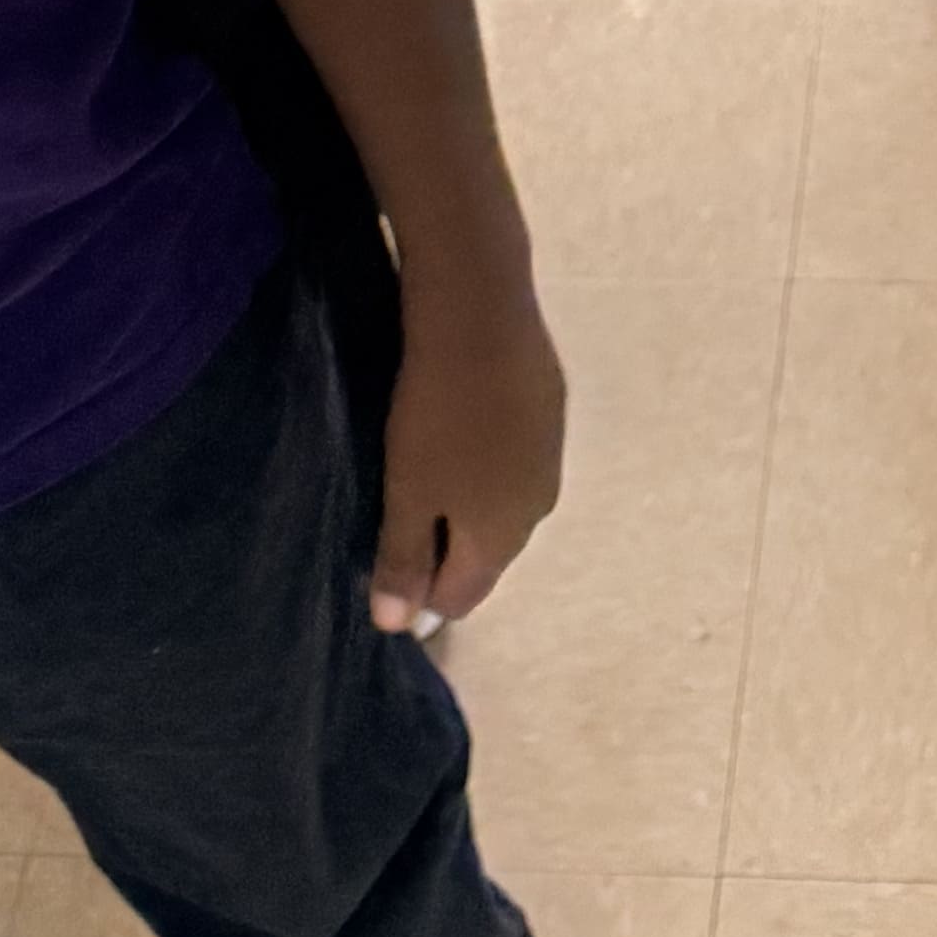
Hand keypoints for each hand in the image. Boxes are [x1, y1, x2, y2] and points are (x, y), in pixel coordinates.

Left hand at [367, 279, 569, 634]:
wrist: (483, 310)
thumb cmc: (437, 412)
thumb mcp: (406, 491)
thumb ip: (403, 560)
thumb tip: (398, 626)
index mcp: (500, 540)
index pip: (460, 599)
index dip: (419, 590)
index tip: (385, 556)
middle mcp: (537, 509)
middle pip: (485, 552)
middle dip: (444, 542)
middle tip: (398, 501)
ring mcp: (551, 456)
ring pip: (503, 501)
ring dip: (468, 496)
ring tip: (426, 457)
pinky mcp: (552, 409)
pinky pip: (516, 455)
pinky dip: (489, 452)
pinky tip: (462, 417)